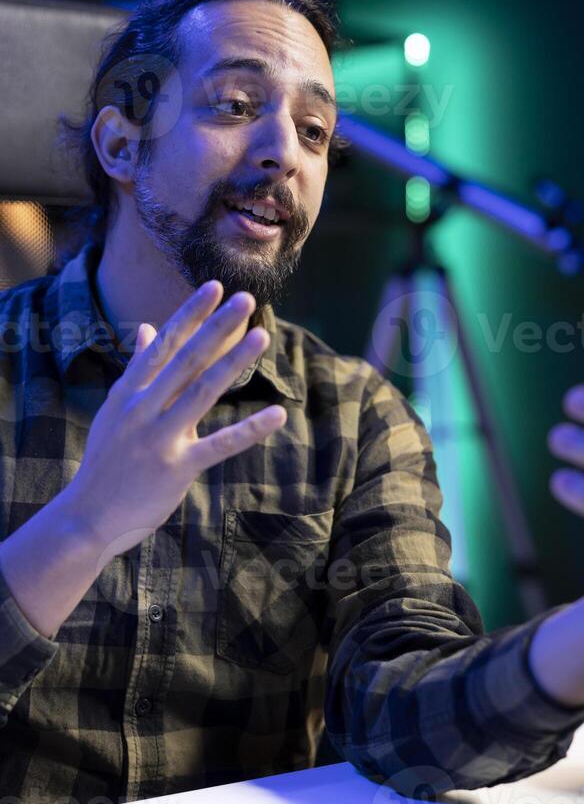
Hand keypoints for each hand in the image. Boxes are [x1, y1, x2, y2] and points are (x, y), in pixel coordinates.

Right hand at [65, 280, 286, 563]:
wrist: (86, 516)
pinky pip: (219, 445)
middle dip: (216, 326)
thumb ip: (138, 368)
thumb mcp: (116, 409)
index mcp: (130, 392)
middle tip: (246, 298)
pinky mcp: (176, 469)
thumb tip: (149, 327)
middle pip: (186, 359)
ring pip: (202, 392)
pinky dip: (250, 430)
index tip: (214, 287)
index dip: (190, 314)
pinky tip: (277, 414)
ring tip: (261, 337)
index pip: (165, 344)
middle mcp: (143, 409)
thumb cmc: (107, 460)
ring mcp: (160, 438)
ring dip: (232, 362)